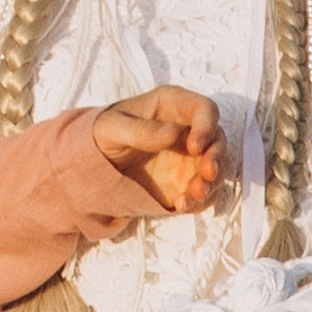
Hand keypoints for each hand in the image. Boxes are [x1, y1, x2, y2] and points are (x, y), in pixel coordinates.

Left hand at [90, 87, 226, 216]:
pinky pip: (203, 193)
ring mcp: (190, 159)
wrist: (93, 164)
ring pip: (216, 169)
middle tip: (207, 174)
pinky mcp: (186, 183)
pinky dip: (198, 201)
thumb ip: (142, 130)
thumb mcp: (112, 128)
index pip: (205, 109)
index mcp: (173, 106)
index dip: (206, 127)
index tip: (195, 147)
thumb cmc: (102, 134)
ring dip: (211, 183)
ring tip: (193, 195)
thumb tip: (175, 134)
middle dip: (217, 158)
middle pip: (218, 140)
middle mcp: (188, 130)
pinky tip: (181, 205)